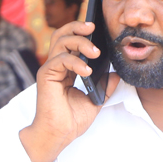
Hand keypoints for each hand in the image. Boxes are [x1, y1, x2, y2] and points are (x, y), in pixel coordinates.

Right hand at [19, 20, 118, 161]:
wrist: (59, 135)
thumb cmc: (72, 120)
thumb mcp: (95, 100)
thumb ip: (105, 86)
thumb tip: (117, 74)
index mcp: (66, 69)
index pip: (71, 42)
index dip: (82, 32)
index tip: (97, 27)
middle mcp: (56, 66)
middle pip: (62, 35)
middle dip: (77, 27)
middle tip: (93, 27)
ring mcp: (50, 70)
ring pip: (60, 42)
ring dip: (80, 42)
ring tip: (96, 52)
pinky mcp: (46, 76)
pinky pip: (60, 60)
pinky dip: (75, 62)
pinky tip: (86, 70)